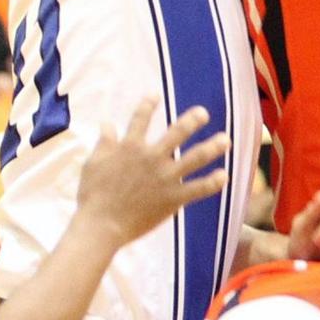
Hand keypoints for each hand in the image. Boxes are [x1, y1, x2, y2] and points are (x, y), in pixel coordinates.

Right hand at [76, 100, 228, 249]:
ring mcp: (165, 177)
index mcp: (130, 147)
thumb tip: (107, 123)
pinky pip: (199, 188)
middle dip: (192, 120)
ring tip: (226, 139)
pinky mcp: (173, 198)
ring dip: (212, 147)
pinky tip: (224, 175)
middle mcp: (152, 157)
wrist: (102, 225)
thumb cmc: (93, 195)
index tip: (155, 94)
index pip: (140, 118)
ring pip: (195, 157)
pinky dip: (213, 182)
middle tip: (203, 112)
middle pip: (177, 132)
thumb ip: (104, 142)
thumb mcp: (93, 163)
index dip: (147, 104)